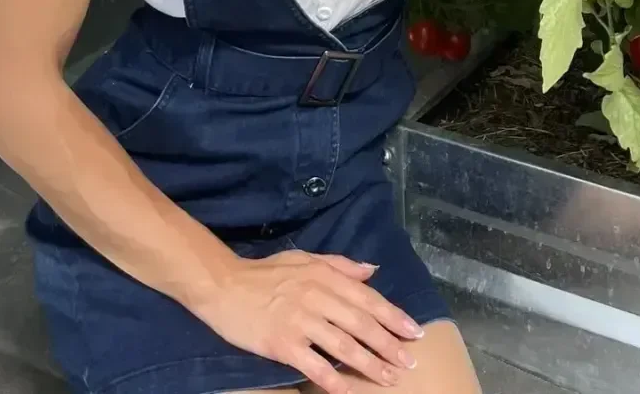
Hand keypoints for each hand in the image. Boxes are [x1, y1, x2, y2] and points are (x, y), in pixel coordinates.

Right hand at [194, 247, 424, 391]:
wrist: (224, 286)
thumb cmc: (267, 273)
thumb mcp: (305, 259)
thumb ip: (340, 265)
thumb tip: (371, 270)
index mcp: (324, 276)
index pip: (367, 298)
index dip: (393, 316)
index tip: (414, 332)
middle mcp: (317, 297)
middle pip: (361, 323)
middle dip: (388, 344)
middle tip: (409, 362)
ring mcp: (300, 321)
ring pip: (343, 345)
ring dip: (369, 364)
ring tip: (389, 378)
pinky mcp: (282, 343)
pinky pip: (312, 364)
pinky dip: (331, 379)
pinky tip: (347, 391)